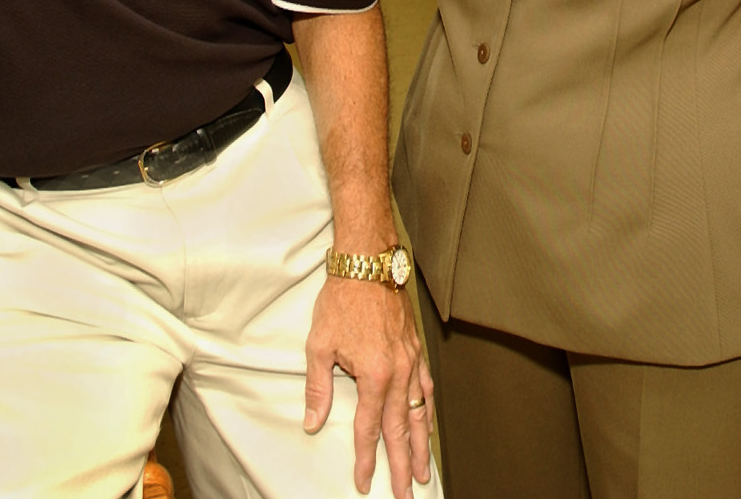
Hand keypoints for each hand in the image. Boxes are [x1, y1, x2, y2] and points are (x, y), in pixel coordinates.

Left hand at [304, 274, 433, 497]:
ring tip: (424, 469)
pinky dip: (428, 410)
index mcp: (374, 375)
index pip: (369, 428)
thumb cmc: (341, 301)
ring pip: (420, 412)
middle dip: (403, 464)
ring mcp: (411, 361)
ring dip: (422, 444)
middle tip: (406, 492)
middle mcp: (399, 373)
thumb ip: (318, 388)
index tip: (363, 481)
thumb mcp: (319, 345)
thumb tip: (313, 423)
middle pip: (401, 429)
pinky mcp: (415, 349)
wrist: (367, 264)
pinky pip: (426, 387)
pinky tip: (428, 421)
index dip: (365, 458)